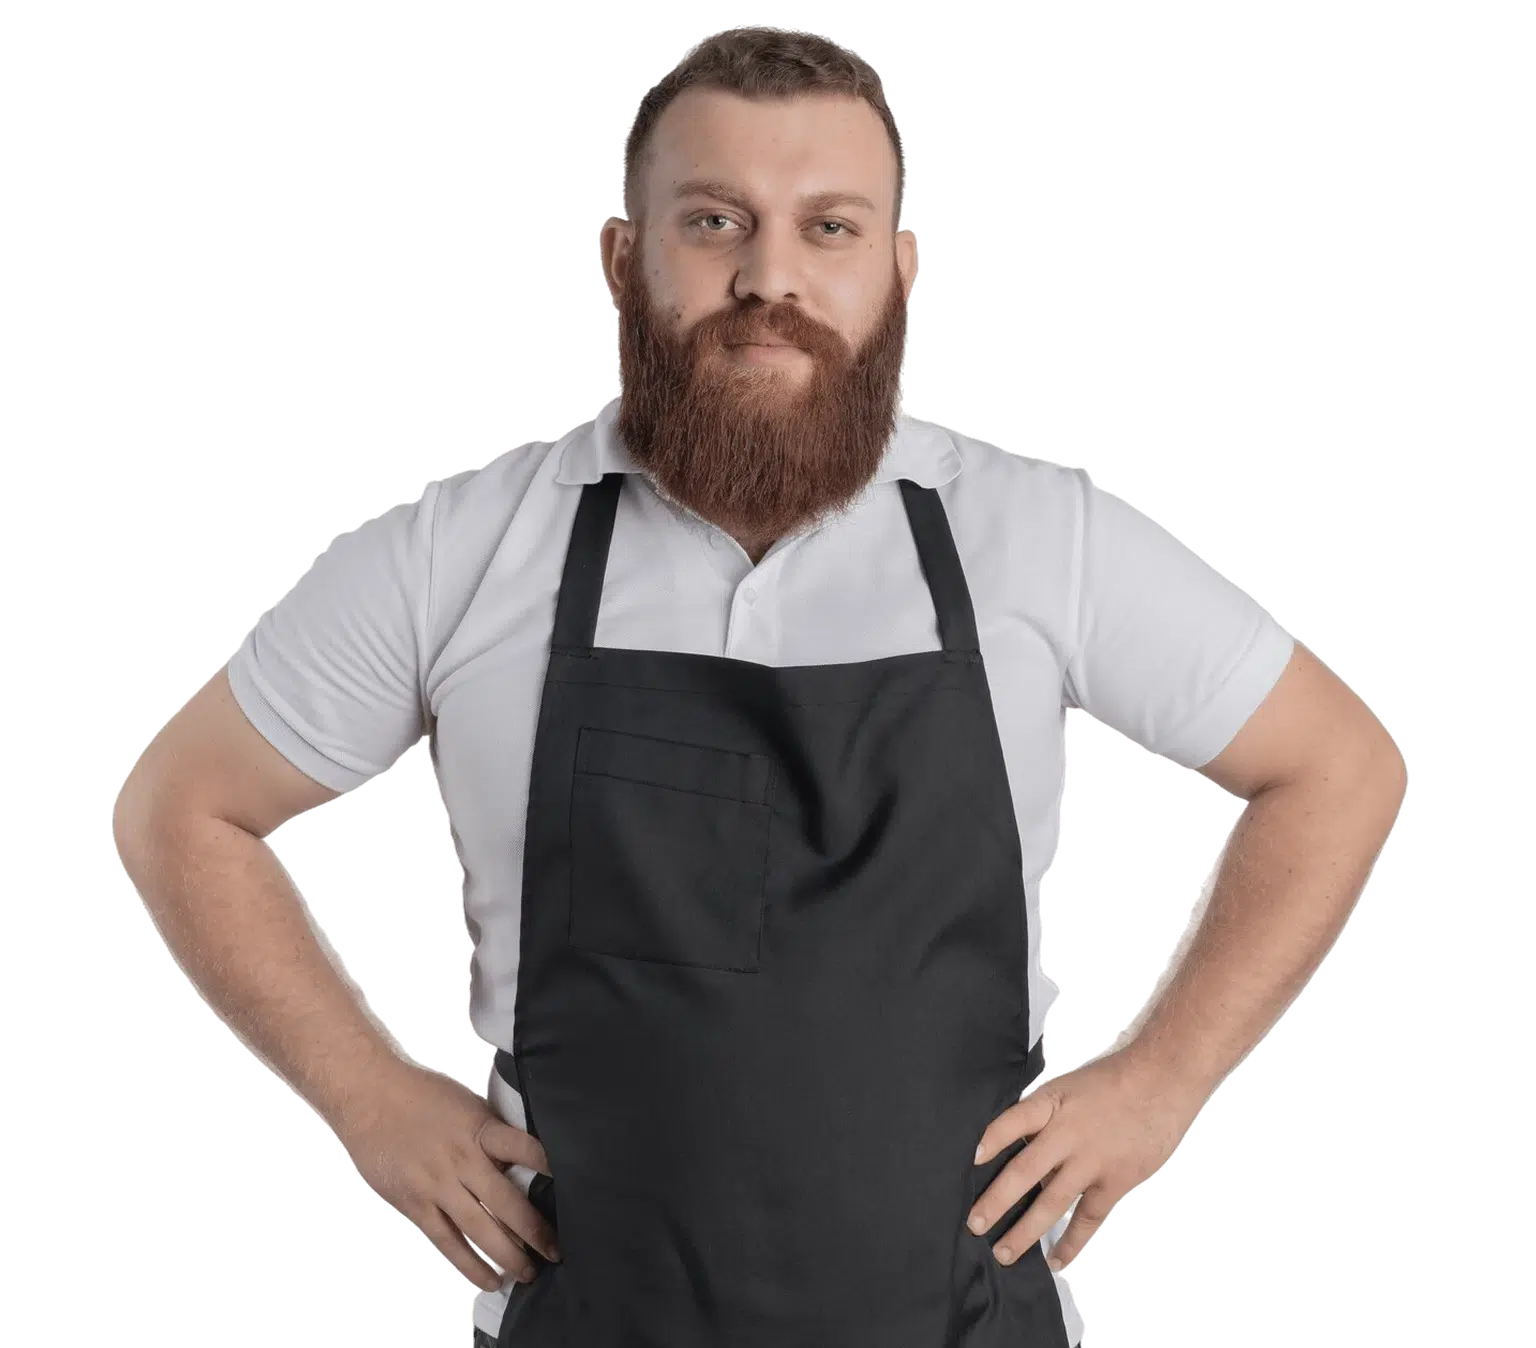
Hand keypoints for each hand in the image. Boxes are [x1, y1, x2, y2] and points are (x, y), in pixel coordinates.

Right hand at [328, 1059, 561, 1291]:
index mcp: (481, 1130)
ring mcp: (438, 1186)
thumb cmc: (421, 1096)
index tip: (576, 1187)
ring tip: (529, 1274)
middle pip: (506, 1203)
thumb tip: (518, 1161)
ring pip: (479, 1230)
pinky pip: (447, 1241)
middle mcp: (463, 1160)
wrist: (370, 1099)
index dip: (550, 1168)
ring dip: (507, 1256)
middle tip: (557, 1252)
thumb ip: (491, 1134)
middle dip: (535, 1231)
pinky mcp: (416, 1205)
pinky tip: (488, 1280)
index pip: (525, 1149)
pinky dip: (469, 1264)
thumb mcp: (467, 1105)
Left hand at [966, 1049, 1204, 1272]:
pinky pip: (1088, 1217)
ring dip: (1025, 1231)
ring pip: (1052, 1201)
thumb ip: (1041, 1117)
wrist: (1161, 1081)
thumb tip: (1014, 1148)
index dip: (992, 1138)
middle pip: (1026, 1170)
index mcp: (1052, 1104)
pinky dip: (1072, 1241)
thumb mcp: (1067, 1088)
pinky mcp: (1115, 1181)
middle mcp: (1068, 1133)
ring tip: (1003, 1252)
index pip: (1015, 1120)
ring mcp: (1092, 1160)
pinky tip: (1056, 1260)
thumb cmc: (1110, 1083)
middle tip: (975, 1225)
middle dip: (997, 1201)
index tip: (972, 1159)